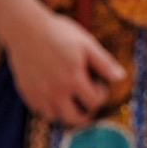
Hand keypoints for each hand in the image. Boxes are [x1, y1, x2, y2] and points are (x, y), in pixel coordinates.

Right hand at [5, 3, 125, 124]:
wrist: (25, 28)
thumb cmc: (59, 33)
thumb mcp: (86, 44)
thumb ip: (104, 63)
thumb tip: (121, 78)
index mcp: (74, 79)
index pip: (94, 102)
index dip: (102, 95)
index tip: (99, 84)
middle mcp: (56, 91)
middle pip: (74, 119)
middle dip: (86, 114)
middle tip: (88, 104)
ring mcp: (39, 94)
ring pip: (55, 117)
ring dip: (66, 112)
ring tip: (70, 99)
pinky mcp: (27, 92)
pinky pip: (39, 110)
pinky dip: (49, 108)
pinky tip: (54, 93)